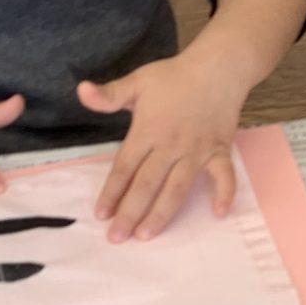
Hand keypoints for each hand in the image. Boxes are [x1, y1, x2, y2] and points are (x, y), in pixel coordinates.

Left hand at [79, 48, 243, 242]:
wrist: (218, 66)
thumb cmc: (175, 75)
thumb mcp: (138, 81)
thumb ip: (109, 94)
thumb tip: (81, 91)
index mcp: (148, 131)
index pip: (125, 167)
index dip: (111, 192)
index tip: (101, 215)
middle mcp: (171, 146)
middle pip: (147, 185)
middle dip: (130, 213)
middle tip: (117, 238)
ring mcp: (197, 151)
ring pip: (178, 188)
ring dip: (162, 214)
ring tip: (147, 235)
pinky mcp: (220, 150)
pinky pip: (224, 176)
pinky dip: (224, 194)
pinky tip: (218, 214)